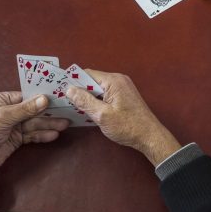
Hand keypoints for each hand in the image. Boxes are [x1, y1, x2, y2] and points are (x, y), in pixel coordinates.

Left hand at [0, 92, 68, 171]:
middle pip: (33, 110)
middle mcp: (10, 111)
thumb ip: (26, 109)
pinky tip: (54, 135)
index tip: (59, 96)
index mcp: (4, 100)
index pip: (27, 96)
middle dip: (49, 112)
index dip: (42, 97)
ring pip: (35, 123)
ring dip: (49, 124)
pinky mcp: (17, 139)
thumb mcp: (4, 117)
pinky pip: (32, 135)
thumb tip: (45, 99)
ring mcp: (14, 126)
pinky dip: (42, 135)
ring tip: (65, 124)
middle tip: (67, 111)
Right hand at [65, 70, 180, 165]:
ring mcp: (122, 88)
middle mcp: (118, 80)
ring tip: (74, 107)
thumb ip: (85, 101)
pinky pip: (105, 94)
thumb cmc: (128, 127)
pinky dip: (97, 101)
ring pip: (98, 89)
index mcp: (114, 81)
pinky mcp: (124, 97)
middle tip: (64, 101)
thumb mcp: (102, 115)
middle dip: (80, 90)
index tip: (60, 90)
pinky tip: (89, 111)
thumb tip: (69, 89)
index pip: (87, 74)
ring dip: (88, 97)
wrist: (150, 137)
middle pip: (92, 81)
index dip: (74, 82)